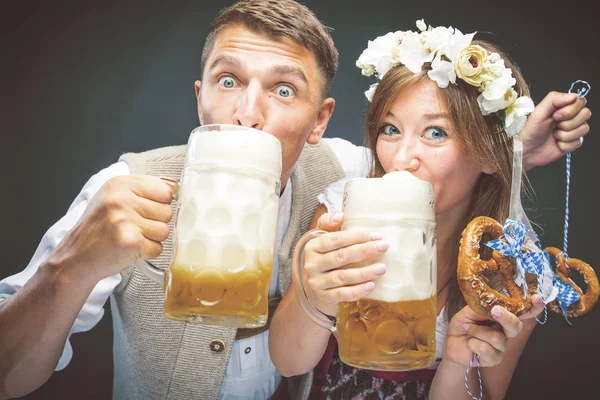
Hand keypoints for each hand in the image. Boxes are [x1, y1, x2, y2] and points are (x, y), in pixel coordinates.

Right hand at [47, 175, 173, 283]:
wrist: (76, 257)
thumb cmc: (99, 229)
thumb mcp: (113, 198)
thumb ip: (142, 191)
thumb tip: (174, 190)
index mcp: (120, 184)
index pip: (165, 190)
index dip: (160, 204)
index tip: (145, 211)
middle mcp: (121, 199)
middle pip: (167, 211)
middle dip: (155, 223)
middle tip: (133, 228)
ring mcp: (125, 220)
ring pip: (165, 231)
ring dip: (151, 239)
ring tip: (130, 238)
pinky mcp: (130, 241)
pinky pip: (158, 248)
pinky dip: (147, 253)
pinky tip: (130, 249)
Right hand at [303, 212, 388, 314]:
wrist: (312, 285)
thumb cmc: (323, 256)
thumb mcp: (321, 238)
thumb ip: (328, 223)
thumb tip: (340, 216)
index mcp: (313, 246)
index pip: (335, 239)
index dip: (356, 236)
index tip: (376, 236)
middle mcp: (312, 264)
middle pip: (341, 257)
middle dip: (364, 251)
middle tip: (384, 247)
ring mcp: (317, 282)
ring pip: (343, 277)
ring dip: (364, 272)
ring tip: (382, 268)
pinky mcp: (324, 296)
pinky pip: (342, 294)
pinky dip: (357, 291)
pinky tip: (371, 285)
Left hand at [444, 294, 544, 367]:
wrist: (451, 342)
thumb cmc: (462, 324)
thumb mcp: (469, 311)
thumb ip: (482, 307)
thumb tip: (494, 303)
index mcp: (502, 317)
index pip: (523, 313)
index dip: (533, 307)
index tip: (536, 298)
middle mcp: (506, 332)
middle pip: (516, 326)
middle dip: (506, 318)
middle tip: (495, 310)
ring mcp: (502, 347)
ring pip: (497, 338)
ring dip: (477, 331)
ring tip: (468, 329)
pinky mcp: (494, 359)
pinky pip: (486, 349)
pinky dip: (473, 343)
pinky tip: (470, 343)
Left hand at [521, 92, 590, 169]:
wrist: (526, 150)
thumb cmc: (530, 130)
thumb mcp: (538, 112)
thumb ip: (554, 99)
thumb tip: (573, 95)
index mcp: (563, 107)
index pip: (580, 101)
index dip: (570, 109)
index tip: (555, 116)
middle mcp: (570, 117)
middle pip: (586, 114)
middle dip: (568, 123)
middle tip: (555, 126)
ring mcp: (573, 130)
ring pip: (584, 129)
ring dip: (565, 135)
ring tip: (554, 135)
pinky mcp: (573, 143)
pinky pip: (578, 142)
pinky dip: (565, 145)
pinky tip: (556, 143)